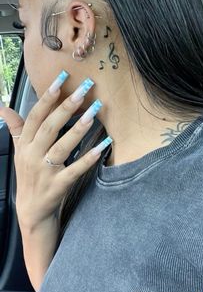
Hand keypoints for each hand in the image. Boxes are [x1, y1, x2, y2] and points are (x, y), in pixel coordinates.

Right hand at [0, 75, 104, 229]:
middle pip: (49, 127)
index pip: (35, 116)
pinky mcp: (58, 186)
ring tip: (94, 110)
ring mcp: (45, 172)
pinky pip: (75, 170)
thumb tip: (2, 107)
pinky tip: (103, 145)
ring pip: (62, 146)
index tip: (61, 79)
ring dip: (78, 127)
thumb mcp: (19, 151)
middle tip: (85, 88)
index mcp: (24, 144)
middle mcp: (32, 156)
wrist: (31, 211)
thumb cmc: (29, 176)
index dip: (47, 97)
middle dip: (67, 106)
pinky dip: (89, 158)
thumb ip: (15, 128)